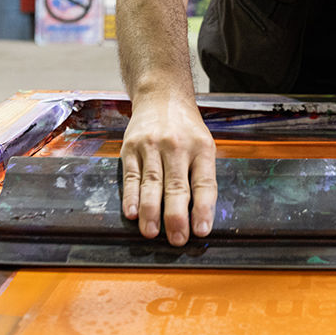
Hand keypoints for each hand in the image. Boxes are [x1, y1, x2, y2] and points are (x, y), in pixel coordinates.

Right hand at [120, 94, 216, 245]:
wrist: (161, 95)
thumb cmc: (186, 128)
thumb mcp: (204, 144)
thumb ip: (201, 176)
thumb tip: (198, 216)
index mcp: (201, 148)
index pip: (204, 183)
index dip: (203, 209)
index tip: (201, 231)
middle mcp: (177, 147)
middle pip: (177, 187)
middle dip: (176, 217)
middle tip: (176, 239)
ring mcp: (152, 146)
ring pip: (152, 184)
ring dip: (151, 212)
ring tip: (151, 233)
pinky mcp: (131, 148)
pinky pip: (132, 176)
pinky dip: (131, 197)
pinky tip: (132, 213)